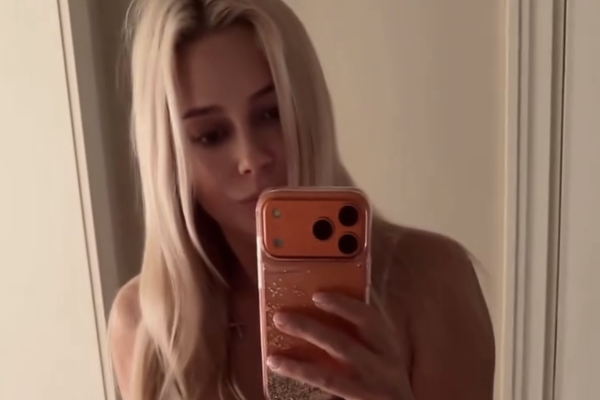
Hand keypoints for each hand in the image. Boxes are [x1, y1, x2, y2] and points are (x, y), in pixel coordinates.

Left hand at [267, 293, 413, 399]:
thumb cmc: (385, 380)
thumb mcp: (382, 357)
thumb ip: (362, 337)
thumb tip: (326, 310)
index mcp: (388, 347)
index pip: (369, 320)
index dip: (344, 305)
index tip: (317, 295)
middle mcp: (384, 367)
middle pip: (343, 344)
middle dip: (310, 330)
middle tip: (281, 317)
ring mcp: (372, 389)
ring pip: (329, 374)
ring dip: (298, 365)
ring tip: (273, 356)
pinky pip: (327, 389)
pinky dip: (301, 377)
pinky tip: (280, 369)